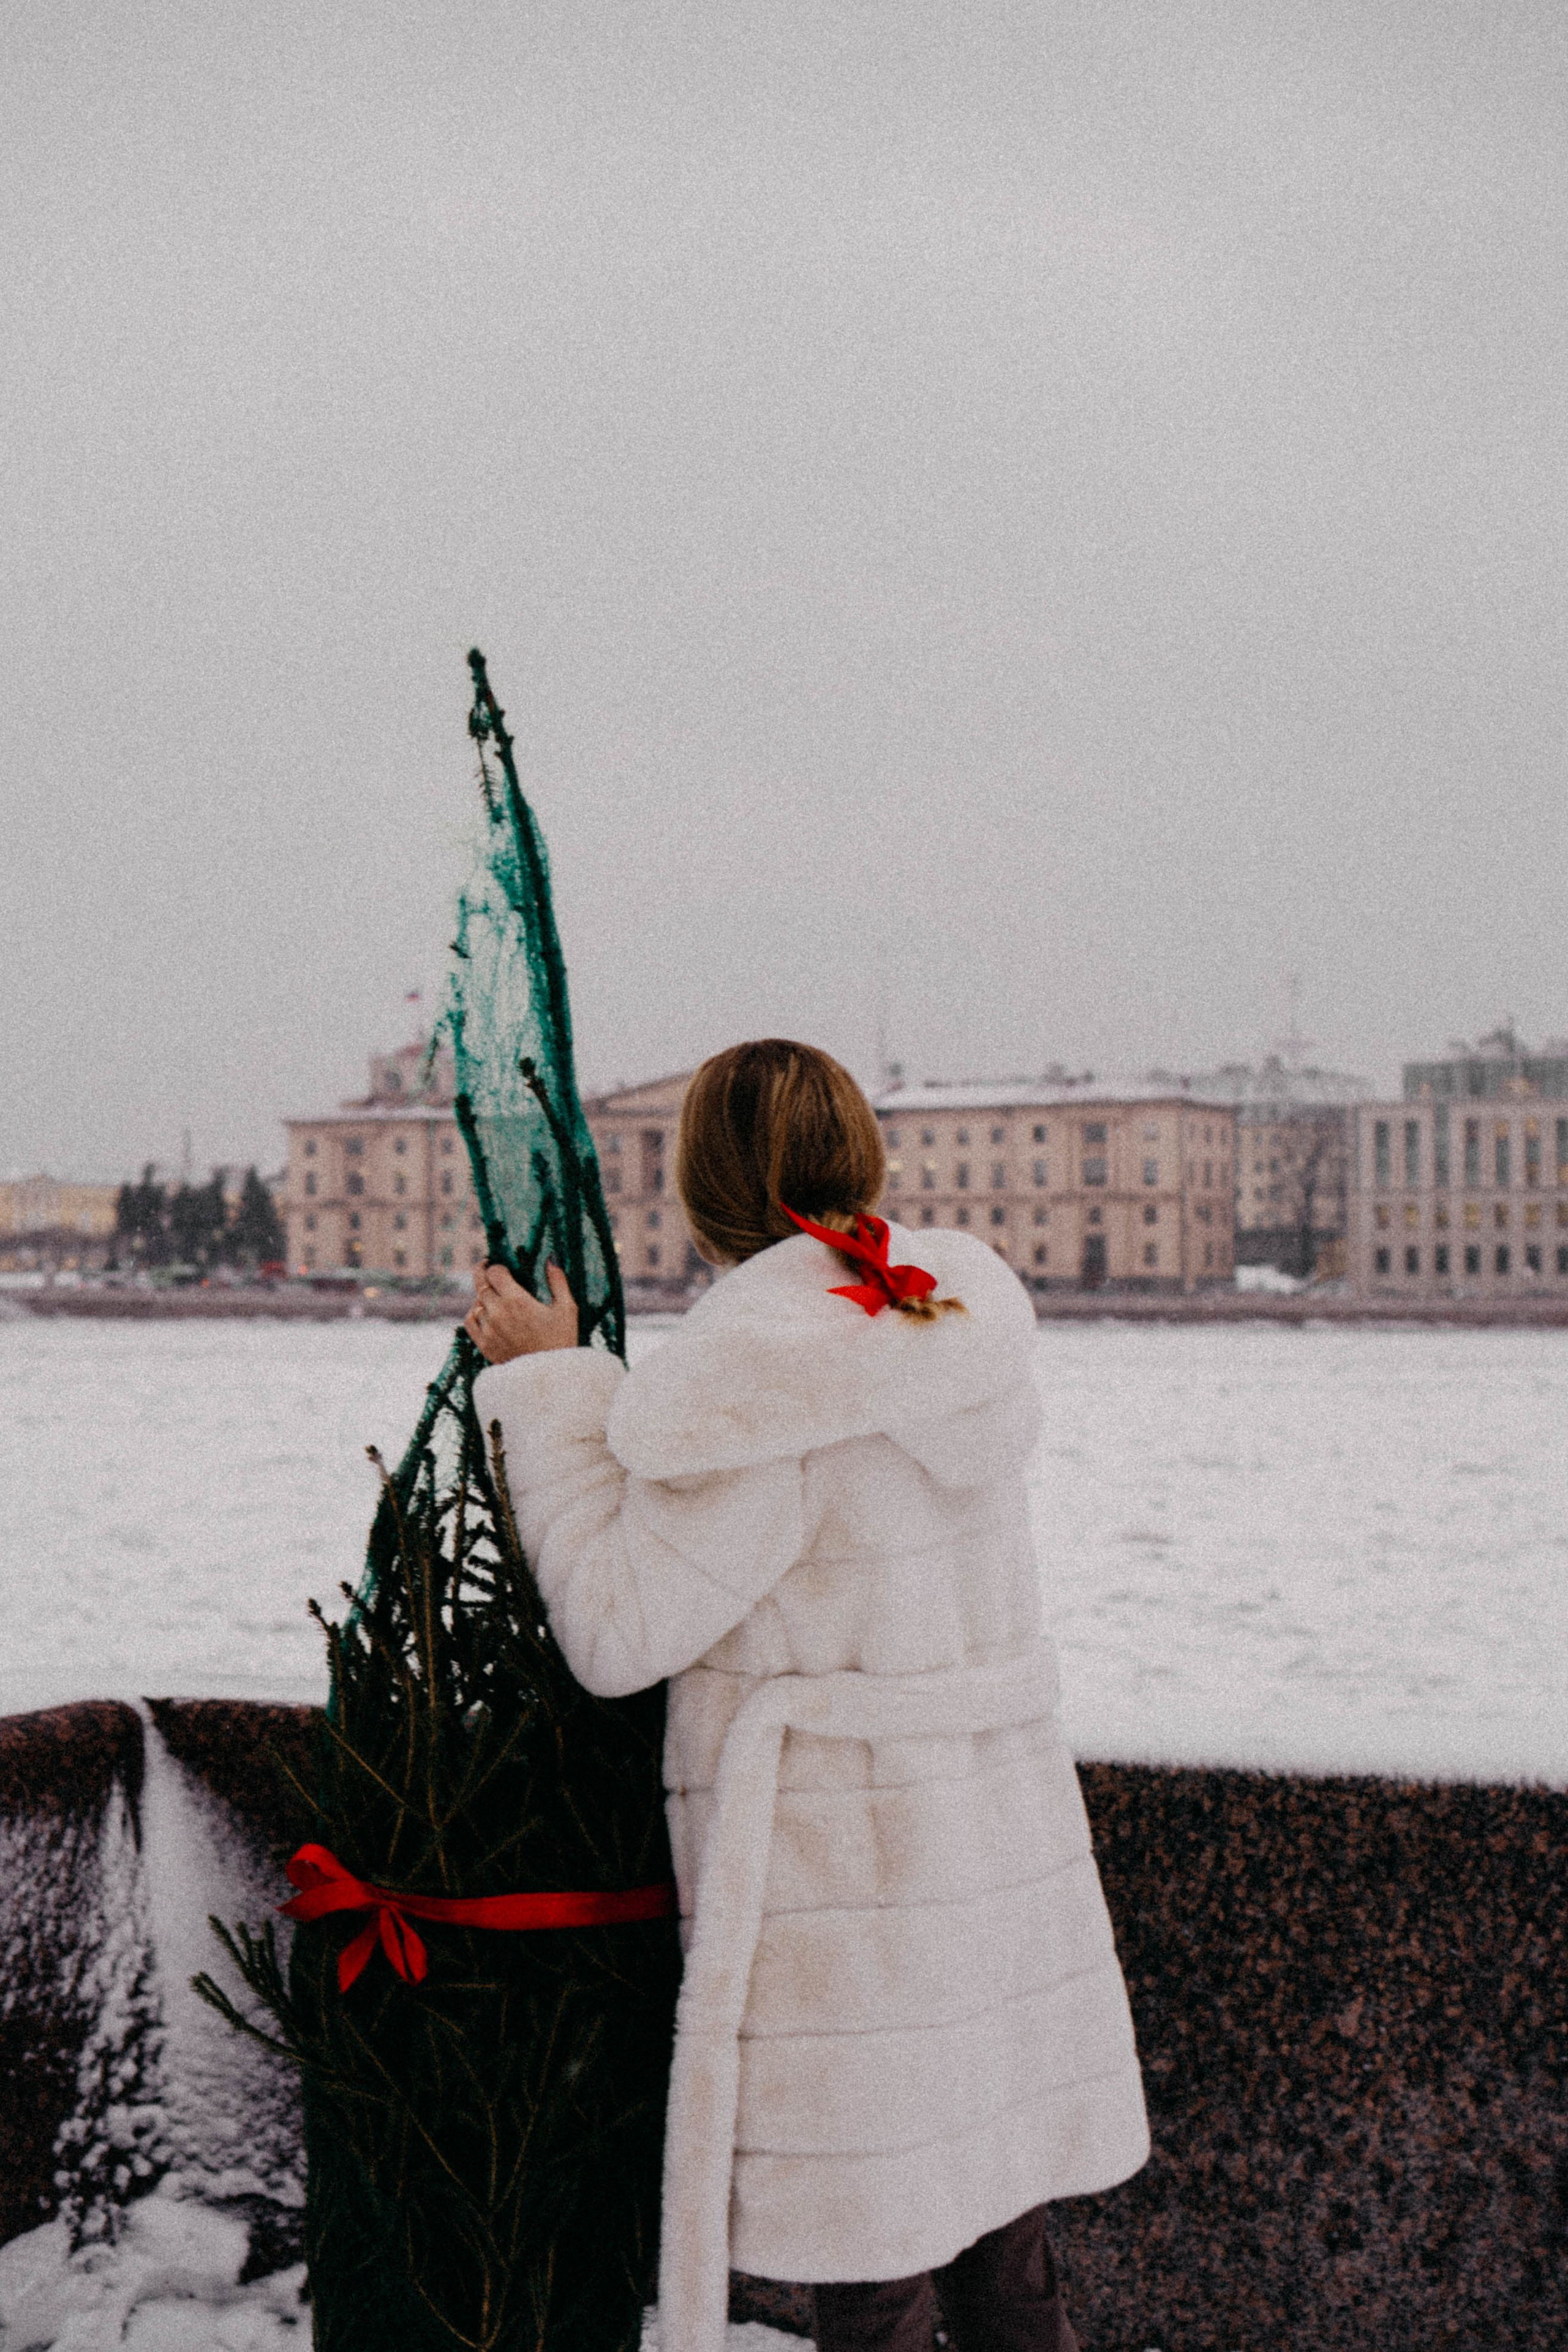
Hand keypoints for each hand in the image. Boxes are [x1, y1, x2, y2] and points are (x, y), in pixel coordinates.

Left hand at [464, 1261, 578, 1362]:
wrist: (551, 1377)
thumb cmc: (562, 1341)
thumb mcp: (567, 1308)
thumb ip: (558, 1281)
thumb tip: (551, 1257)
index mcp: (517, 1300)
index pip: (494, 1272)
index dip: (496, 1266)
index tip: (502, 1268)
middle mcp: (498, 1313)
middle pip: (481, 1285)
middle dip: (487, 1277)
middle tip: (492, 1274)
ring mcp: (489, 1330)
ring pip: (475, 1303)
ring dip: (483, 1297)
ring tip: (494, 1297)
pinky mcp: (485, 1345)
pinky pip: (469, 1322)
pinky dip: (474, 1314)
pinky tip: (485, 1313)